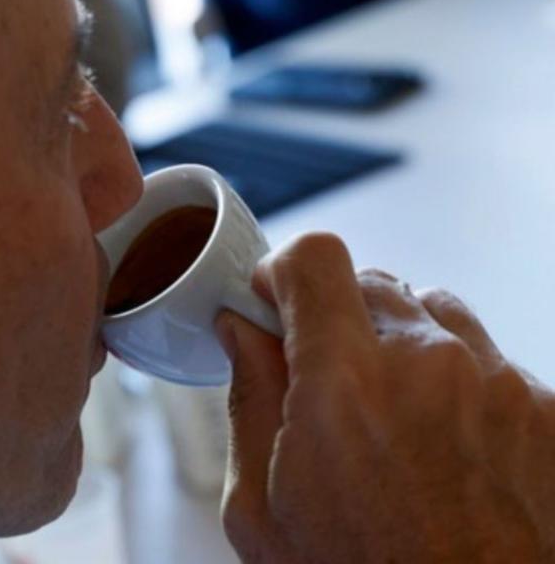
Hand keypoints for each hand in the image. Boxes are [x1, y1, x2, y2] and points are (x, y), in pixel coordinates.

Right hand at [217, 232, 554, 562]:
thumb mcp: (261, 507)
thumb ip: (248, 398)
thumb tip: (241, 333)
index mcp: (343, 384)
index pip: (314, 258)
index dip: (283, 271)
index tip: (273, 298)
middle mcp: (428, 365)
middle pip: (369, 279)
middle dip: (334, 313)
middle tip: (323, 374)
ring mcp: (496, 381)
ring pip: (430, 308)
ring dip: (397, 339)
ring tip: (387, 408)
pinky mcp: (542, 406)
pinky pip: (484, 353)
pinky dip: (453, 376)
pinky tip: (438, 436)